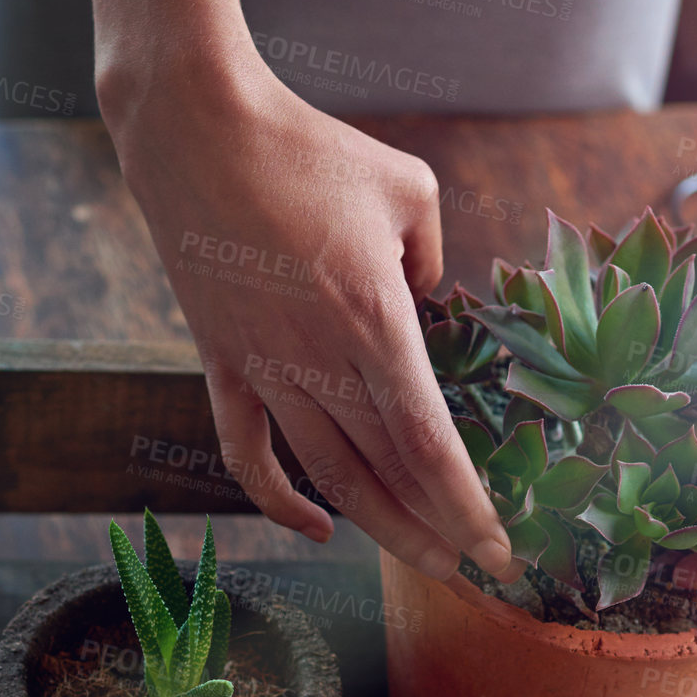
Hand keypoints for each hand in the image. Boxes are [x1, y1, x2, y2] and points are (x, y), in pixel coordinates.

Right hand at [100, 44, 515, 582]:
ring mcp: (263, 366)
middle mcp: (318, 359)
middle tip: (479, 570)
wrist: (196, 126)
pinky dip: (279, 500)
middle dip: (437, 530)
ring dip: (379, 527)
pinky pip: (245, 450)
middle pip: (385, 473)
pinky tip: (319, 529)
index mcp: (374, 320)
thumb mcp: (410, 191)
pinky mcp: (221, 362)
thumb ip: (435, 262)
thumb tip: (427, 306)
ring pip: (326, 475)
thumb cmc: (312, 149)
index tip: (500, 550)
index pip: (428, 442)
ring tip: (426, 562)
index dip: (467, 506)